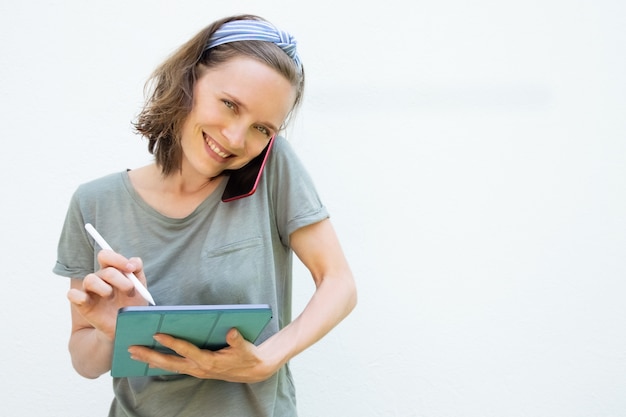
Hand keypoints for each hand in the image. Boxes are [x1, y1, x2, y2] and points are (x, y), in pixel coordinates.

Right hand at [67, 249, 148, 340]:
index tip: (130, 269)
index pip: (107, 256)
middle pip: (105, 270)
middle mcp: (99, 279)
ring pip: (89, 279)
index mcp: (112, 271)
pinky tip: (87, 300)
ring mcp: (89, 291)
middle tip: (129, 290)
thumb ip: (137, 271)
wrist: (124, 327)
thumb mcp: (140, 287)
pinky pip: (72, 295)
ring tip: (111, 297)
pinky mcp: (82, 304)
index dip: (118, 259)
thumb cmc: (132, 305)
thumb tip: (133, 262)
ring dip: (104, 287)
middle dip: (120, 279)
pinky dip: (78, 296)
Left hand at [128, 328, 274, 382]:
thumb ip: (237, 340)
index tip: (157, 334)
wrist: (253, 371)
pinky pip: (174, 366)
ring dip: (151, 360)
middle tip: (131, 349)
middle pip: (170, 363)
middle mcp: (199, 368)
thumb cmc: (247, 356)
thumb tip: (231, 331)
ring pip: (169, 366)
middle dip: (150, 356)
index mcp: (209, 361)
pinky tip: (149, 358)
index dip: (172, 342)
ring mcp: (196, 370)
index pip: (186, 350)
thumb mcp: (246, 347)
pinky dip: (160, 362)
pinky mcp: (196, 369)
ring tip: (133, 354)